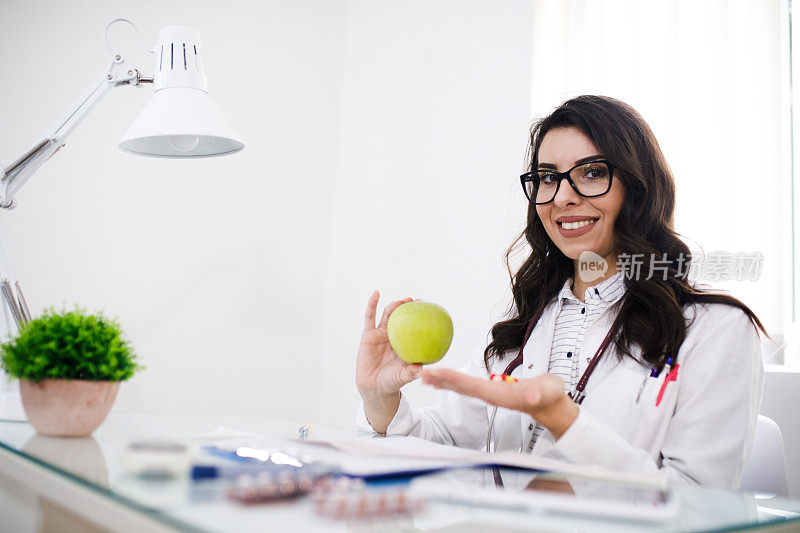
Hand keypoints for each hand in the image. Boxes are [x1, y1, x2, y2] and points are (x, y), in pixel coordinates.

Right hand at [356, 290, 422, 397]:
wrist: (373, 387)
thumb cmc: (392, 382)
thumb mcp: (404, 377)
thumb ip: (412, 372)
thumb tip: (422, 369)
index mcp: (406, 343)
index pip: (415, 326)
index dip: (421, 316)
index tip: (429, 308)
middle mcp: (394, 336)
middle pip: (403, 317)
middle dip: (410, 307)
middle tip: (417, 301)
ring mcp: (381, 334)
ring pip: (388, 315)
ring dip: (395, 305)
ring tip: (402, 300)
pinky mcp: (368, 334)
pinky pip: (370, 317)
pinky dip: (372, 304)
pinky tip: (376, 293)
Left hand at [420, 368, 578, 439]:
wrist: (549, 405)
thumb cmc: (548, 395)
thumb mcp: (548, 392)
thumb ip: (539, 394)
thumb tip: (531, 396)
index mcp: (499, 395)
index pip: (472, 386)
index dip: (454, 379)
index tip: (438, 372)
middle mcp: (489, 396)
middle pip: (460, 387)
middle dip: (441, 380)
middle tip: (421, 372)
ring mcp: (487, 395)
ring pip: (460, 387)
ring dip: (441, 381)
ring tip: (424, 375)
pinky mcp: (488, 392)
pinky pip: (464, 386)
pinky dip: (450, 381)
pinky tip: (438, 378)